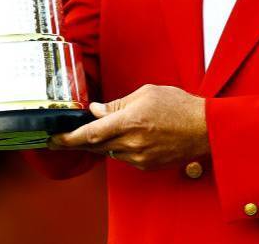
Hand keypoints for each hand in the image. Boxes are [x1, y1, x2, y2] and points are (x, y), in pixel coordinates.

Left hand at [48, 84, 209, 169]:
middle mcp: (132, 143)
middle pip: (95, 146)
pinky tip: (132, 135)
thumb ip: (117, 104)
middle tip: (64, 137)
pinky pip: (124, 156)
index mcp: (129, 122)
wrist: (205, 128)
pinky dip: (120, 146)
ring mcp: (139, 157)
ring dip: (104, 141)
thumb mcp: (146, 94)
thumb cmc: (179, 106)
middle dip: (79, 141)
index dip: (68, 139)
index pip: (90, 134)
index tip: (53, 139)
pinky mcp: (146, 165)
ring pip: (109, 151)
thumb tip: (96, 110)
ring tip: (113, 127)